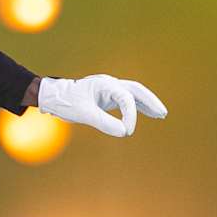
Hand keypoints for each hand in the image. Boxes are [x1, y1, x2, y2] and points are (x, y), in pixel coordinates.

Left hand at [37, 74, 167, 136]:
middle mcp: (110, 84)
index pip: (126, 99)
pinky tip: (145, 114)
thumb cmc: (67, 102)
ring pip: (133, 95)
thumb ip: (103, 123)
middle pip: (136, 90)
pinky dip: (136, 108)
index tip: (127, 131)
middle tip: (163, 113)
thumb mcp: (84, 114)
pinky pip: (125, 101)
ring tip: (160, 115)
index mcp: (105, 84)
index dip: (130, 115)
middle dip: (150, 101)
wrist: (53, 97)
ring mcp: (109, 90)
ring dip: (146, 104)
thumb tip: (124, 132)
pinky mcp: (106, 97)